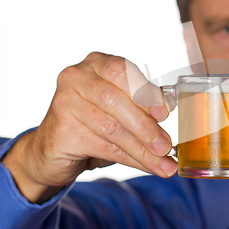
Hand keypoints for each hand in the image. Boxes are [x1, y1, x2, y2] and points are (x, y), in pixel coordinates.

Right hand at [2, 52, 176, 202]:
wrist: (54, 147)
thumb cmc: (96, 122)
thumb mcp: (122, 108)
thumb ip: (144, 107)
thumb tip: (174, 112)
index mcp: (97, 63)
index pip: (122, 71)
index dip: (145, 92)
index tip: (165, 112)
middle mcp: (77, 77)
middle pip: (114, 100)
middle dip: (144, 126)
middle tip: (166, 145)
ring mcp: (64, 103)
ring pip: (110, 127)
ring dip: (141, 148)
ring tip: (163, 161)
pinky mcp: (60, 132)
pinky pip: (101, 147)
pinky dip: (129, 159)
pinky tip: (147, 166)